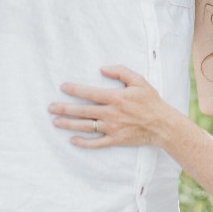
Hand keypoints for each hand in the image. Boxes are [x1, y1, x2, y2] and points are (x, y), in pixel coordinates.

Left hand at [50, 65, 173, 147]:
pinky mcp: (115, 140)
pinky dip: (83, 143)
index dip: (75, 90)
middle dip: (64, 108)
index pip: (90, 93)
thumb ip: (121, 72)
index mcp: (116, 98)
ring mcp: (112, 128)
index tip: (63, 87)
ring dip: (69, 124)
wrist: (162, 124)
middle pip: (83, 111)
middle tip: (50, 107)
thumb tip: (102, 68)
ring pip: (86, 127)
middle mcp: (111, 114)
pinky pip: (96, 143)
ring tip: (55, 122)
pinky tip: (73, 140)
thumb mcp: (139, 81)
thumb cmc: (151, 101)